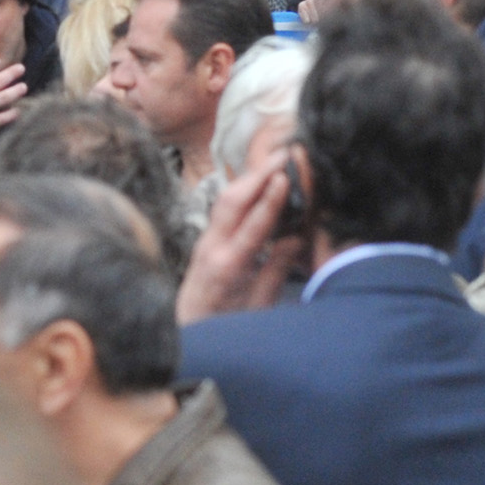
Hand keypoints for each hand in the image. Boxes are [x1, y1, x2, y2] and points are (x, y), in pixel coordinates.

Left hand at [176, 137, 307, 322]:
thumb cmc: (228, 324)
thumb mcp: (259, 306)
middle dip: (258, 174)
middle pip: (232, 200)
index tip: (284, 176)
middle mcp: (212, 247)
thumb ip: (276, 270)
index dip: (269, 200)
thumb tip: (297, 238)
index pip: (251, 227)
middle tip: (285, 153)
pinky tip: (259, 181)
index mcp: (228, 268)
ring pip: (225, 199)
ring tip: (275, 159)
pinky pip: (223, 207)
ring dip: (249, 177)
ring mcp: (205, 239)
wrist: (187, 330)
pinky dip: (242, 189)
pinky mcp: (205, 237)